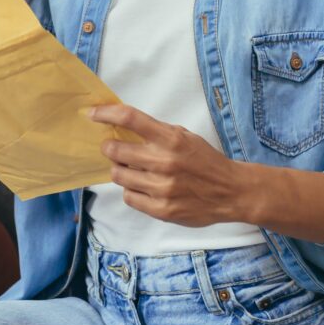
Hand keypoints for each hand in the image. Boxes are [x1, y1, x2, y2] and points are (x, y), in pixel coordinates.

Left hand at [89, 104, 243, 226]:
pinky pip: (129, 197)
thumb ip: (155, 132)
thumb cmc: (204, 160)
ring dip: (119, 170)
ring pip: (119, 176)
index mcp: (171, 139)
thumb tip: (121, 126)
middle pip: (117, 151)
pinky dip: (131, 190)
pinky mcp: (162, 210)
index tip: (93, 114)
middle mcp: (165, 162)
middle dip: (109, 148)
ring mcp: (163, 188)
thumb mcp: (184, 136)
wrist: (230, 191)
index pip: (130, 119)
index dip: (106, 114)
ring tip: (129, 169)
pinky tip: (141, 187)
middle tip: (110, 147)